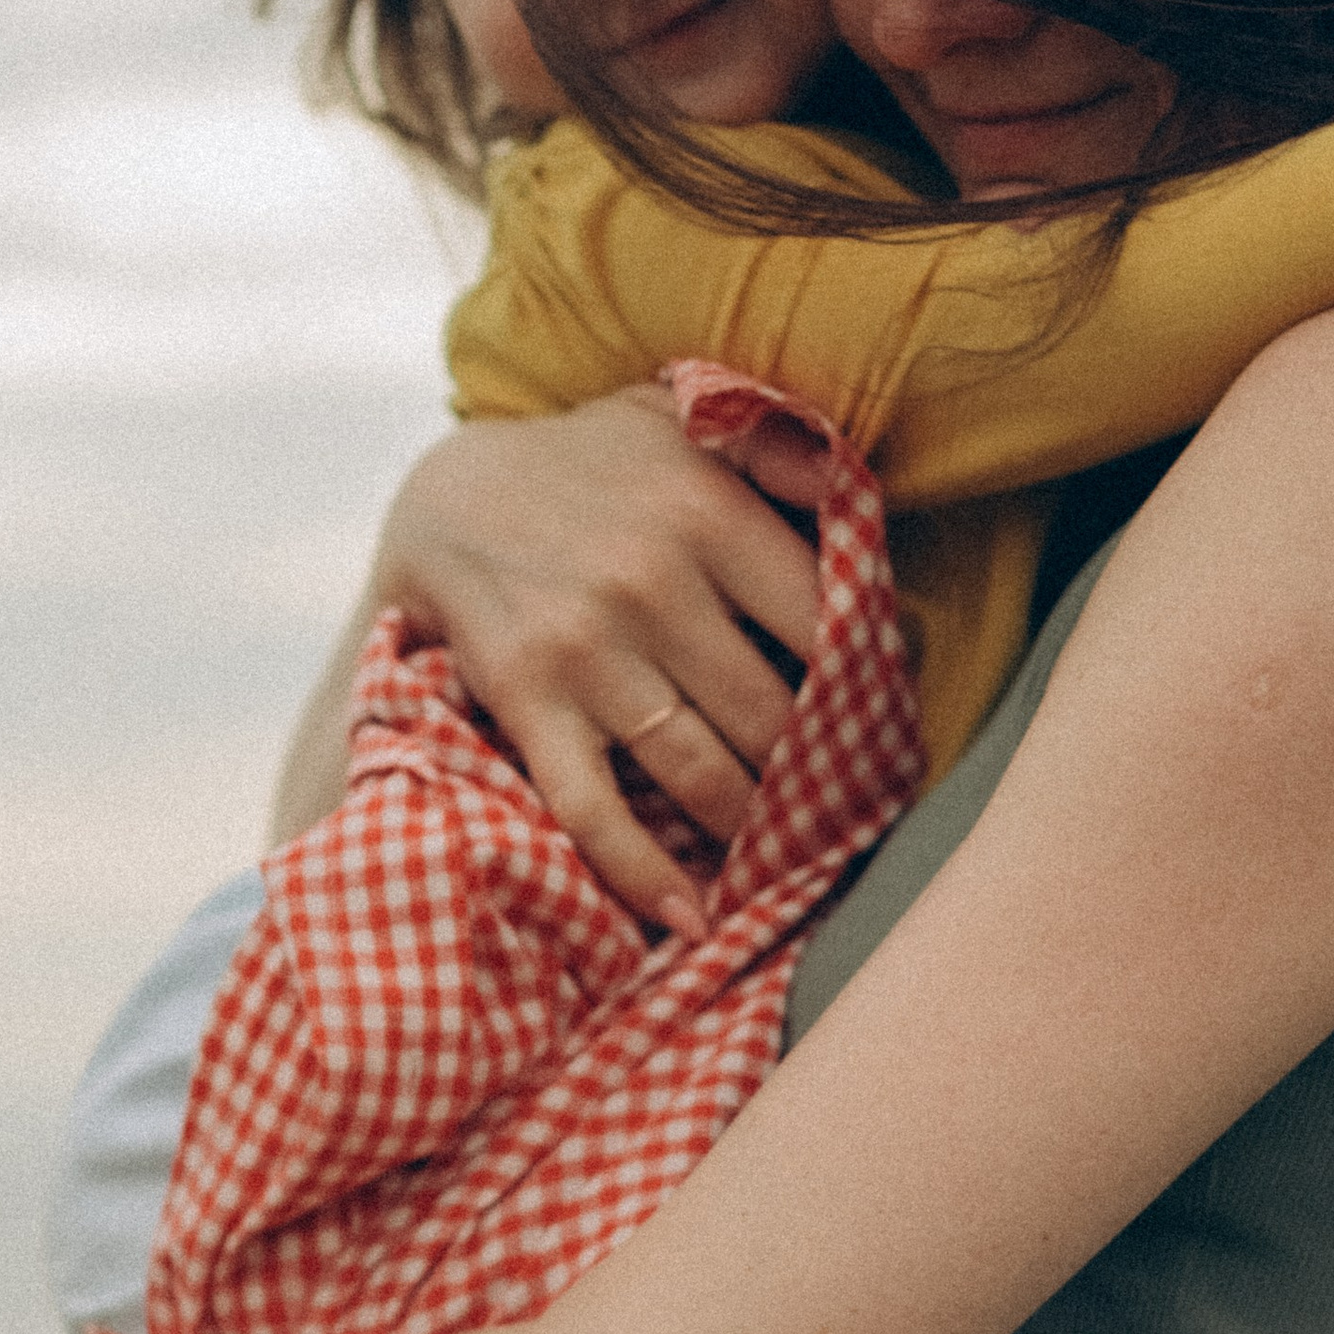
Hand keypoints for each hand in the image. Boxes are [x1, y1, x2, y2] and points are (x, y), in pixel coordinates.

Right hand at [372, 389, 826, 934]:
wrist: (445, 496)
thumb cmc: (593, 465)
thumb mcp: (682, 418)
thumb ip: (778, 445)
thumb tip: (860, 498)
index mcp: (706, 511)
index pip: (826, 620)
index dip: (868, 681)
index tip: (887, 721)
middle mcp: (650, 584)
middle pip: (773, 714)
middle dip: (821, 774)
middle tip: (853, 808)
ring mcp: (586, 653)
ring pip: (703, 772)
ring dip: (755, 828)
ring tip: (790, 855)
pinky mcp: (530, 705)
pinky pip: (595, 809)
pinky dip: (644, 874)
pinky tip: (691, 916)